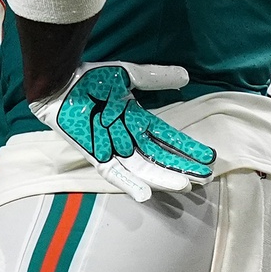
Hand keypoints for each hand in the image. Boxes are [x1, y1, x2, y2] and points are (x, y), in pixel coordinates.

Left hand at [30, 63, 214, 201]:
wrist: (62, 83)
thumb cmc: (91, 78)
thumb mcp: (129, 76)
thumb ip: (157, 78)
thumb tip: (186, 76)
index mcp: (137, 121)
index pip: (168, 139)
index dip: (187, 148)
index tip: (209, 157)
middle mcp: (128, 139)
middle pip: (160, 158)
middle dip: (182, 168)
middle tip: (205, 177)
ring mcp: (112, 149)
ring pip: (143, 169)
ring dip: (164, 178)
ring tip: (186, 184)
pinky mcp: (96, 156)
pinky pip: (115, 175)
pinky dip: (130, 185)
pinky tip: (147, 195)